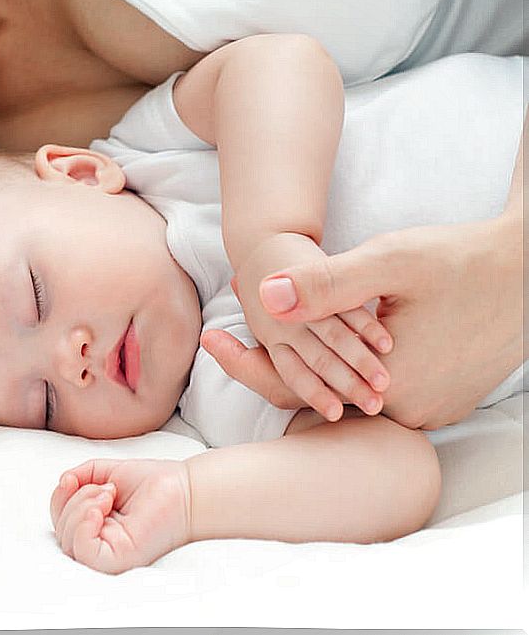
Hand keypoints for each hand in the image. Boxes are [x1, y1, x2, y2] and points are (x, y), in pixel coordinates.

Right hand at [49, 458, 191, 573]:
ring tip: (107, 495)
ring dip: (80, 508)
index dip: (59, 498)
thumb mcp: (106, 470)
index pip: (61, 521)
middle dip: (73, 501)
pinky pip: (84, 551)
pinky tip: (100, 509)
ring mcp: (109, 554)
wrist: (184, 489)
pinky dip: (83, 526)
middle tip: (104, 488)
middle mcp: (101, 543)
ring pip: (68, 541)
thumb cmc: (152, 482)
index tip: (74, 479)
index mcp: (96, 526)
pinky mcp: (118, 559)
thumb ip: (80, 475)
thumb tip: (63, 482)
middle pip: (61, 531)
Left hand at [204, 217, 522, 428]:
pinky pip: (382, 388)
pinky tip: (335, 328)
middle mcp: (409, 412)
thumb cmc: (460, 259)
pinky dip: (354, 363)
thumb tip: (264, 296)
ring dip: (318, 357)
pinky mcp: (444, 400)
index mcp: (387, 387)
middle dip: (278, 353)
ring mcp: (431, 411)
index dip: (248, 362)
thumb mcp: (389, 261)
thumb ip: (326, 284)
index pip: (293, 388)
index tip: (212, 334)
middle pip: (320, 391)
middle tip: (233, 316)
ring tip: (281, 314)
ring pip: (351, 389)